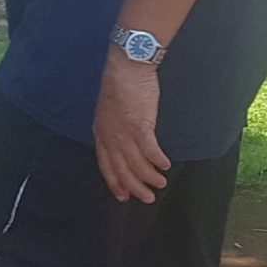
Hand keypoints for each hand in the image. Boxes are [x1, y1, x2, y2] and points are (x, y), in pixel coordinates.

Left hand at [93, 50, 171, 203]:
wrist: (126, 69)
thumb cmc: (119, 86)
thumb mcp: (108, 111)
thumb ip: (112, 128)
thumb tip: (121, 141)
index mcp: (101, 134)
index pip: (106, 166)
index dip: (115, 183)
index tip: (123, 195)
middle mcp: (110, 137)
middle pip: (121, 170)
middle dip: (134, 187)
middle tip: (147, 198)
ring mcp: (124, 133)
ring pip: (136, 164)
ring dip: (150, 177)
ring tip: (161, 184)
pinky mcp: (140, 126)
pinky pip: (150, 151)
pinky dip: (158, 161)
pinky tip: (166, 166)